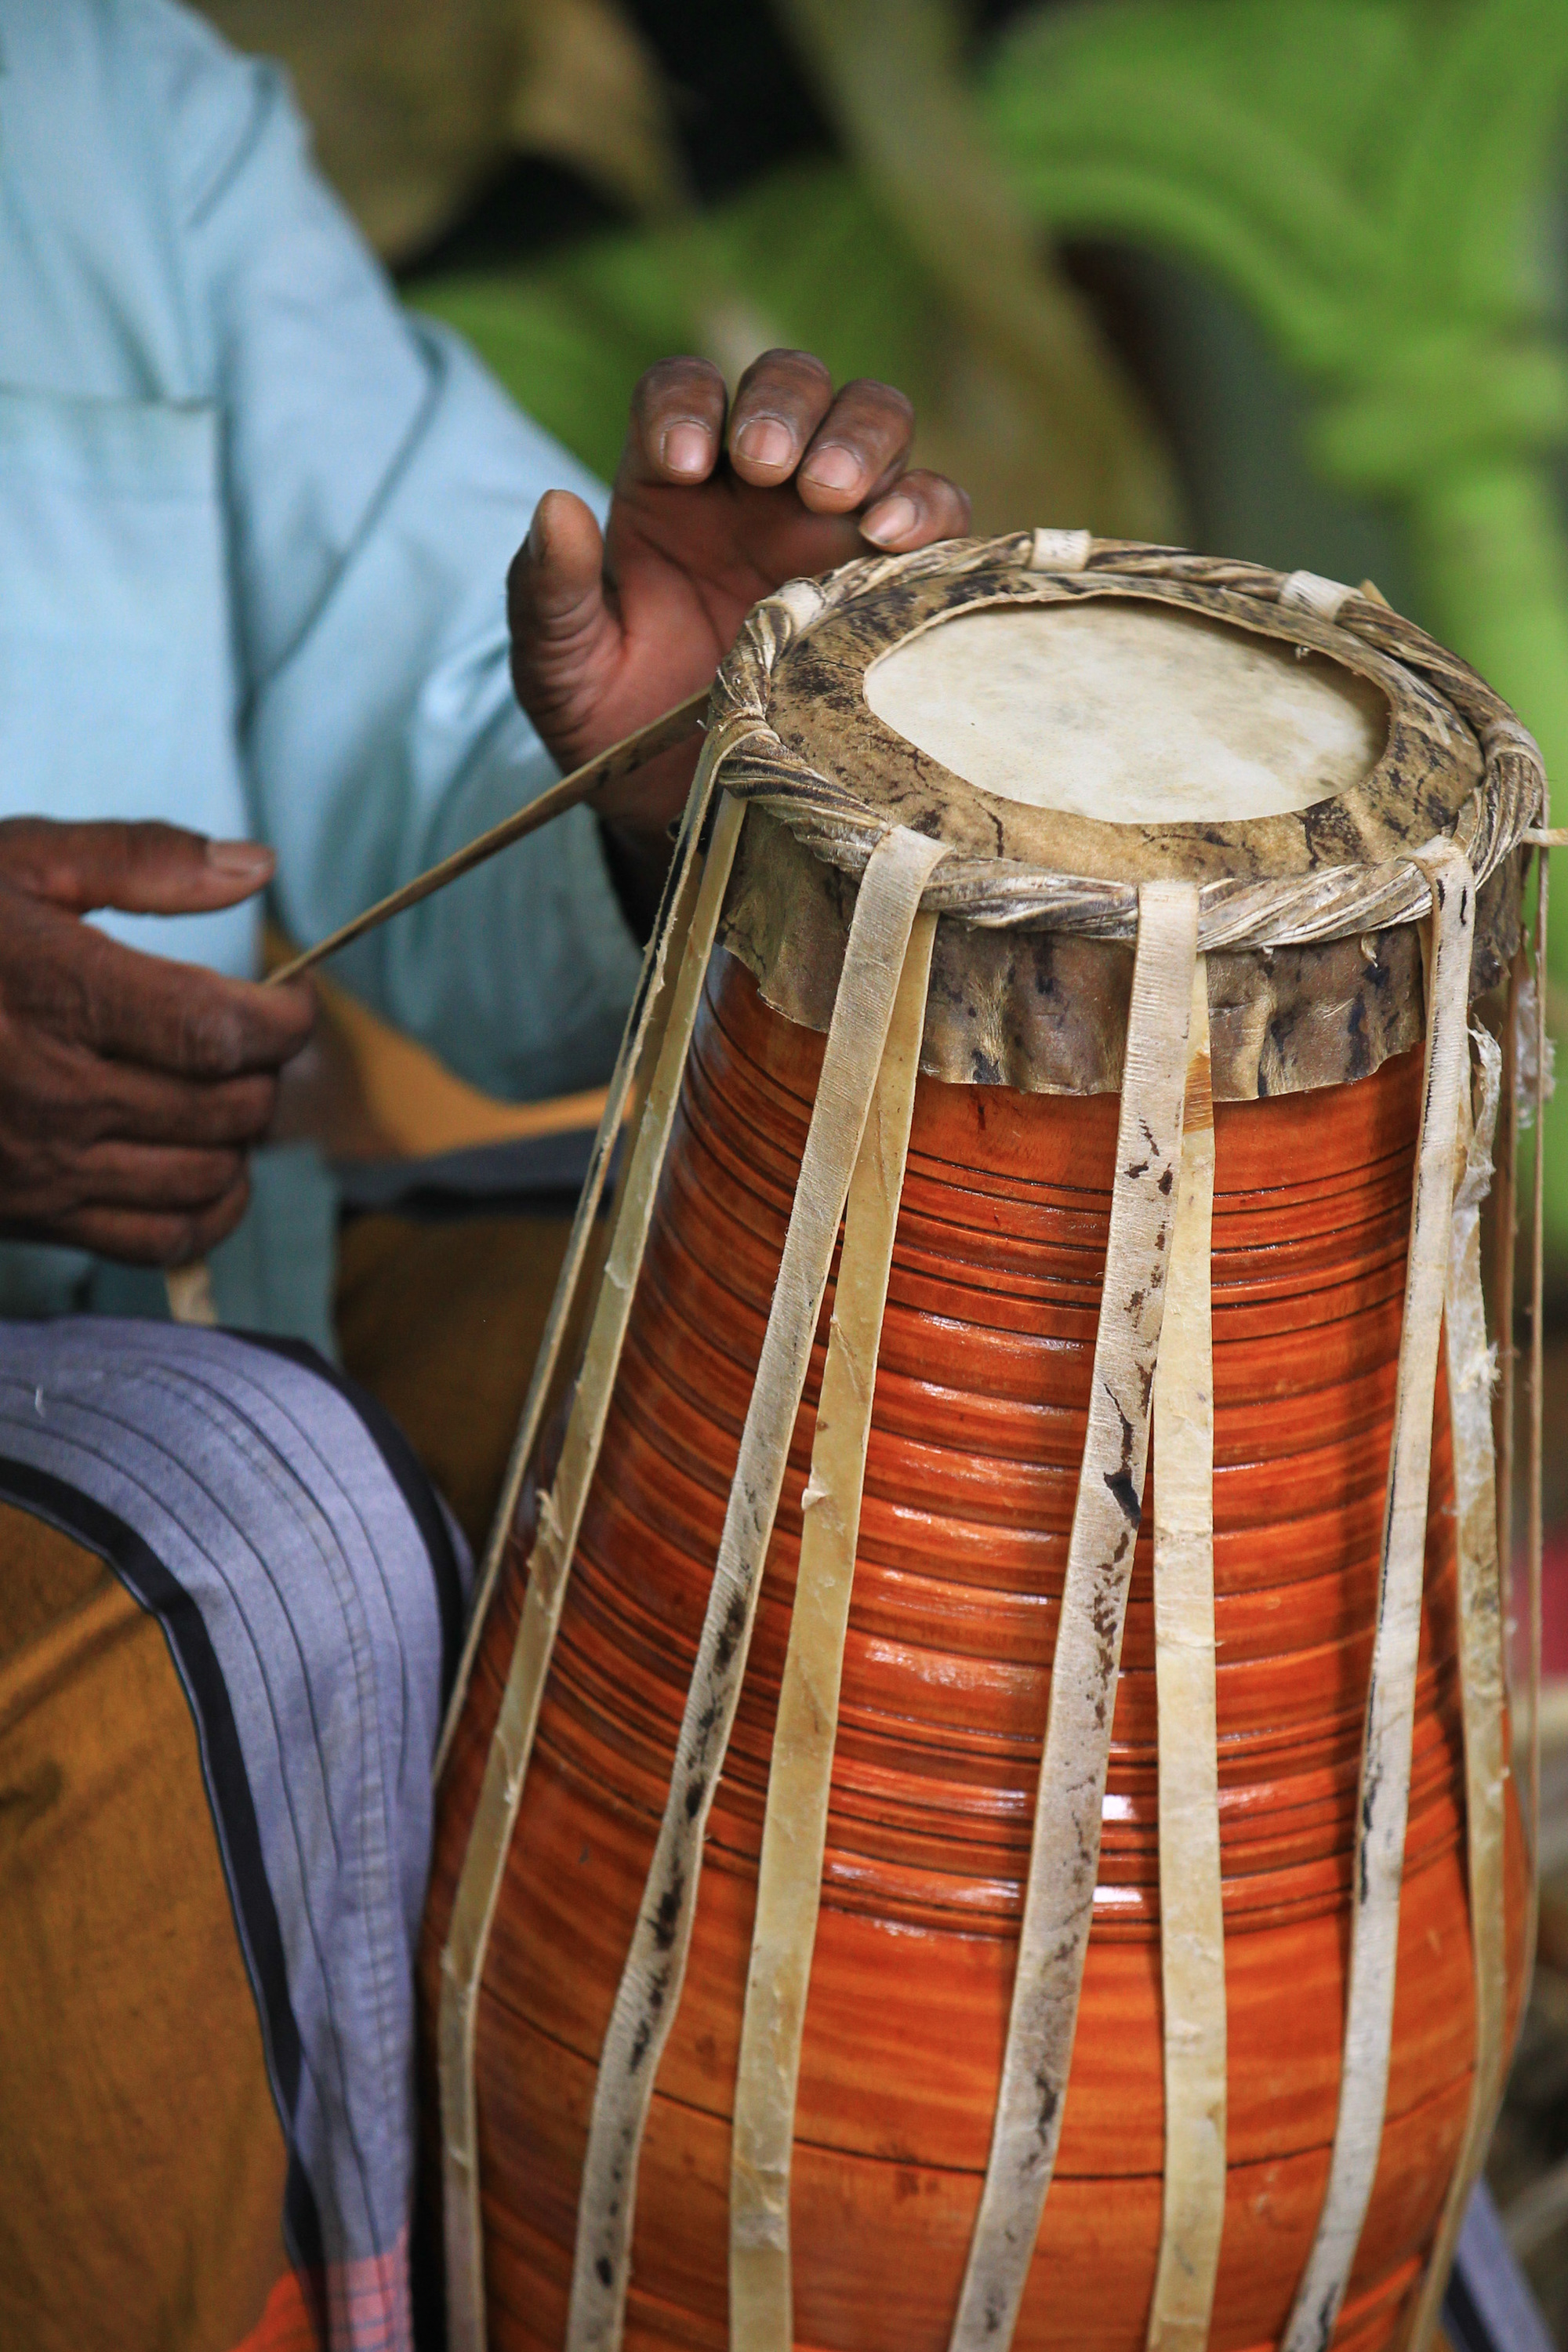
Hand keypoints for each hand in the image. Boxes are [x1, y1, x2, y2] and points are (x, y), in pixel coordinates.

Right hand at [0, 819, 313, 1265]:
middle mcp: (52, 1089)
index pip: (218, 1030)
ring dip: (242, 1137)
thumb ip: (142, 859)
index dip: (283, 1019)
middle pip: (227, 1106)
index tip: (291, 997)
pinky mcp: (32, 1213)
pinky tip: (205, 1165)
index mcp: (54, 992)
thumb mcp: (18, 862)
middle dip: (266, 1070)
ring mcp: (42, 1161)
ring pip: (208, 1176)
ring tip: (223, 1092)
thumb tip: (258, 868)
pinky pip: (161, 1242)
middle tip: (254, 1039)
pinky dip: (209, 1211)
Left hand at [507, 349, 970, 847]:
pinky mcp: (888, 579)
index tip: (678, 463)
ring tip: (833, 496)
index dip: (687, 403)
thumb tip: (557, 508)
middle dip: (785, 405)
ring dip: (860, 440)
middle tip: (768, 467)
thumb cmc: (615, 722)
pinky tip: (893, 539)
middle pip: (792, 383)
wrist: (679, 803)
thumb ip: (546, 591)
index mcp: (671, 483)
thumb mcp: (558, 666)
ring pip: (874, 423)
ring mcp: (832, 525)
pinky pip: (934, 514)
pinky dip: (927, 506)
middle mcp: (758, 486)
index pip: (684, 391)